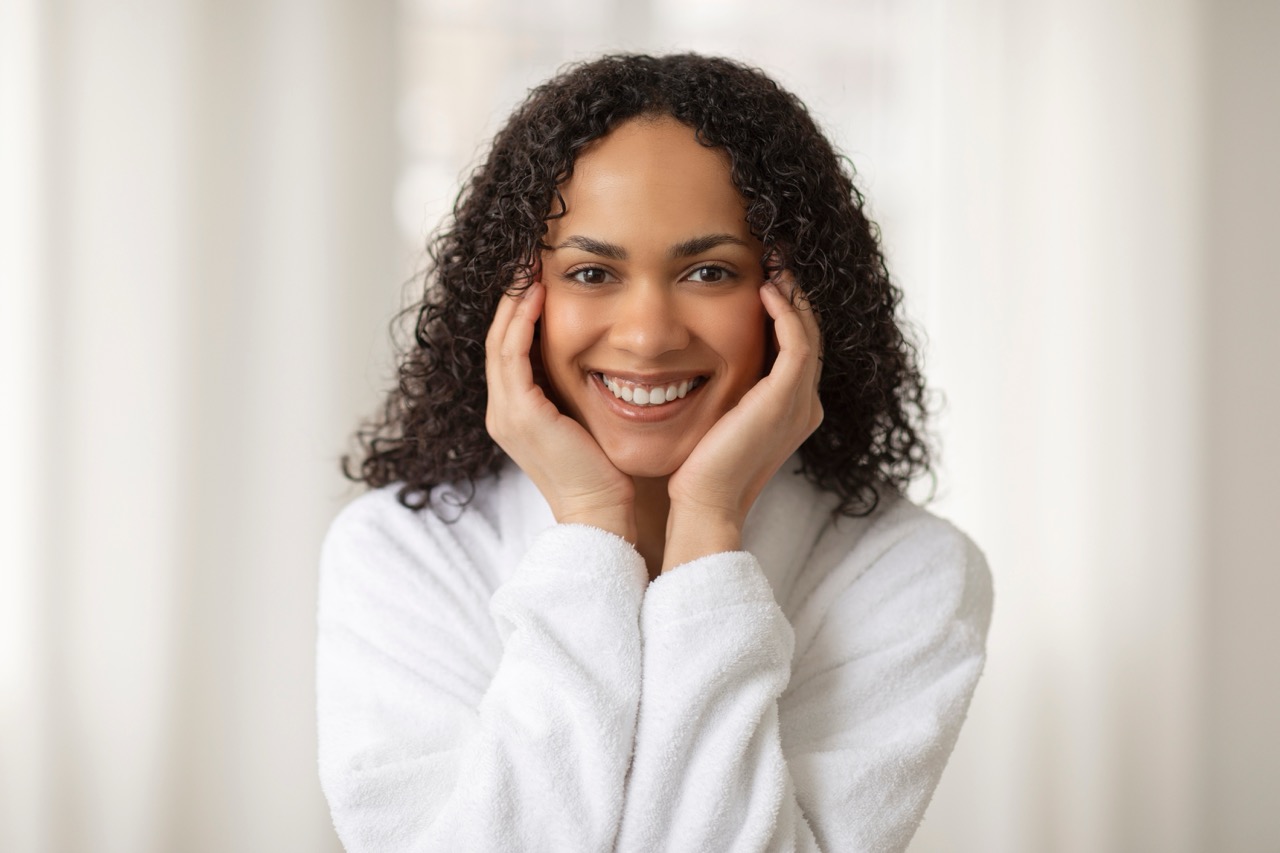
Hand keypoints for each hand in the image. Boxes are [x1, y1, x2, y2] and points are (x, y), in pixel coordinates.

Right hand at [485, 280, 636, 540]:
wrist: (601, 514)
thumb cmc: (606, 472)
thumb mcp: (588, 421)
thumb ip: (581, 391)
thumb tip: (605, 357)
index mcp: (516, 413)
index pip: (509, 349)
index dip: (519, 310)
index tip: (537, 275)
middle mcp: (503, 412)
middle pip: (497, 338)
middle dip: (511, 296)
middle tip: (528, 258)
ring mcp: (506, 413)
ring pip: (500, 341)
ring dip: (514, 301)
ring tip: (529, 265)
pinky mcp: (520, 415)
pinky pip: (512, 356)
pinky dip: (522, 322)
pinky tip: (538, 294)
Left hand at [662, 271, 823, 570]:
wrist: (700, 503)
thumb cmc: (695, 468)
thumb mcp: (713, 417)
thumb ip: (720, 388)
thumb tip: (692, 356)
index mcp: (790, 410)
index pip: (797, 347)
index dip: (785, 309)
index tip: (764, 276)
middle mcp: (804, 406)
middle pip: (809, 334)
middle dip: (793, 293)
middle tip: (774, 257)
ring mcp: (800, 404)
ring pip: (809, 333)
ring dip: (792, 294)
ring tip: (773, 264)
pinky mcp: (786, 400)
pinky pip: (798, 343)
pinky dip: (786, 313)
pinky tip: (765, 291)